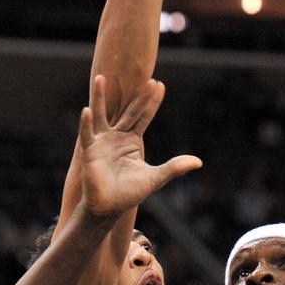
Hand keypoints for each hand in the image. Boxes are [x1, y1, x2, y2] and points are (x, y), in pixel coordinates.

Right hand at [80, 75, 201, 218]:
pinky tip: (86, 109)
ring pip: (101, 114)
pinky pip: (87, 134)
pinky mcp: (90, 151)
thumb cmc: (130, 192)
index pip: (144, 116)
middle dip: (138, 96)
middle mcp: (116, 136)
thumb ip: (175, 167)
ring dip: (100, 97)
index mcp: (133, 140)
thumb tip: (198, 162)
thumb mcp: (155, 177)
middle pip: (129, 111)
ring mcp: (102, 141)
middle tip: (147, 78)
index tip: (160, 84)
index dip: (152, 102)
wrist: (110, 207)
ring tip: (101, 77)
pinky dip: (85, 123)